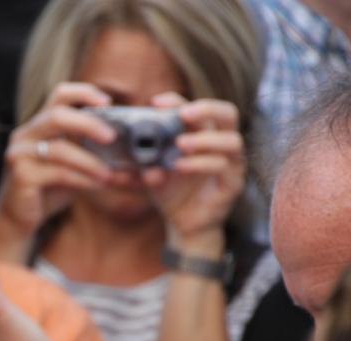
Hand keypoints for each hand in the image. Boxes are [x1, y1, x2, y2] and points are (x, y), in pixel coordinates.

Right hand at [0, 83, 116, 239]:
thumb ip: (92, 157)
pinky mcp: (21, 175)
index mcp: (39, 127)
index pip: (59, 95)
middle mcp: (25, 135)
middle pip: (58, 115)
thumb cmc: (45, 193)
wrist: (16, 222)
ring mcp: (20, 154)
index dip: (84, 92)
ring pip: (60, 149)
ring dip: (89, 161)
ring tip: (109, 174)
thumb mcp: (72, 169)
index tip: (107, 102)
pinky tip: (95, 185)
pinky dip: (81, 178)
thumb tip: (134, 159)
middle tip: (112, 137)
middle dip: (89, 124)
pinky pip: (57, 173)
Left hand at [142, 93, 244, 256]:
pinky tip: (180, 166)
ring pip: (231, 140)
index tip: (155, 103)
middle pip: (228, 113)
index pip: (198, 108)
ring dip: (204, 139)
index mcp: (203, 134)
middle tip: (183, 114)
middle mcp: (221, 144)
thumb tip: (123, 153)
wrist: (184, 224)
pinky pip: (222, 167)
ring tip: (180, 144)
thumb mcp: (153, 171)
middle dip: (206, 109)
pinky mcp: (232, 184)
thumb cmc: (172, 191)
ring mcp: (231, 163)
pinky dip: (200, 163)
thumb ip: (142, 161)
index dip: (178, 101)